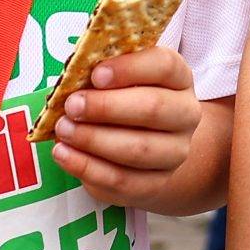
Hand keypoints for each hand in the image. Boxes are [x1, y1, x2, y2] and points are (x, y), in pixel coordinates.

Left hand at [47, 45, 203, 204]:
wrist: (145, 146)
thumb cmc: (125, 101)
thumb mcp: (120, 79)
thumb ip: (102, 73)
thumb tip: (73, 75)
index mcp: (179, 78)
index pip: (165, 66)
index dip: (130, 68)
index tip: (96, 74)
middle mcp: (186, 114)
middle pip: (153, 108)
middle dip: (106, 107)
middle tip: (72, 106)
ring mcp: (175, 152)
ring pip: (138, 149)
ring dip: (93, 139)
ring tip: (63, 130)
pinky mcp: (156, 184)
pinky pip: (122, 180)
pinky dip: (88, 168)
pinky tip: (64, 154)